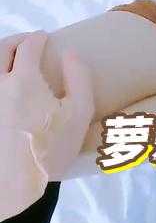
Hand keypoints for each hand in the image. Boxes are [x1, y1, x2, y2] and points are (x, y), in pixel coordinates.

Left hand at [0, 32, 94, 179]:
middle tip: (27, 42)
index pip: (29, 47)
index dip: (38, 38)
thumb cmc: (51, 149)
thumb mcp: (80, 113)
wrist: (15, 184)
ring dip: (1, 55)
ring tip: (11, 58)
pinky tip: (4, 81)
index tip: (44, 37)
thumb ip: (79, 78)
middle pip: (1, 49)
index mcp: (24, 80)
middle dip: (16, 40)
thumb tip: (70, 54)